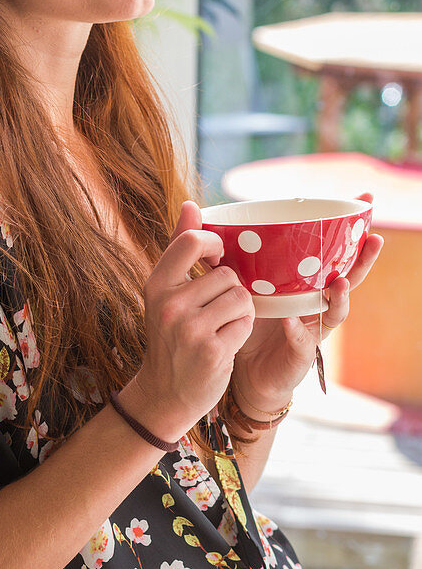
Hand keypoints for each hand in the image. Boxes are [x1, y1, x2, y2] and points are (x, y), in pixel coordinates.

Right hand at [124, 200, 255, 442]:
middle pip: (227, 274)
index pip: (191, 242)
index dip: (215, 243)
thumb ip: (180, 248)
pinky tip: (225, 344)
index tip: (219, 255)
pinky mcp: (211, 351)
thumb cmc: (171, 337)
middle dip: (232, 290)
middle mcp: (169, 304)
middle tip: (217, 310)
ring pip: (241, 298)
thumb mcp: (166, 292)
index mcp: (156, 285)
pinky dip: (241, 332)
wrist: (164, 394)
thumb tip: (190, 204)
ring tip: (222, 327)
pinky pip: (245, 324)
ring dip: (241, 312)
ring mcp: (190, 329)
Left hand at [230, 191, 384, 413]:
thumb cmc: (244, 320)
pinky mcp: (300, 354)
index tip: (364, 199)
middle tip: (374, 236)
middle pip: (348, 275)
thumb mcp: (233, 280)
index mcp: (305, 282)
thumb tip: (193, 208)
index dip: (350, 229)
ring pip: (336, 310)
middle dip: (363, 256)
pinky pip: (303, 342)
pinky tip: (290, 322)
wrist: (240, 369)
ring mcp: (312, 328)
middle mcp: (315, 302)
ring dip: (341, 296)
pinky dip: (298, 332)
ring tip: (341, 282)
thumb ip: (217, 249)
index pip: (332, 251)